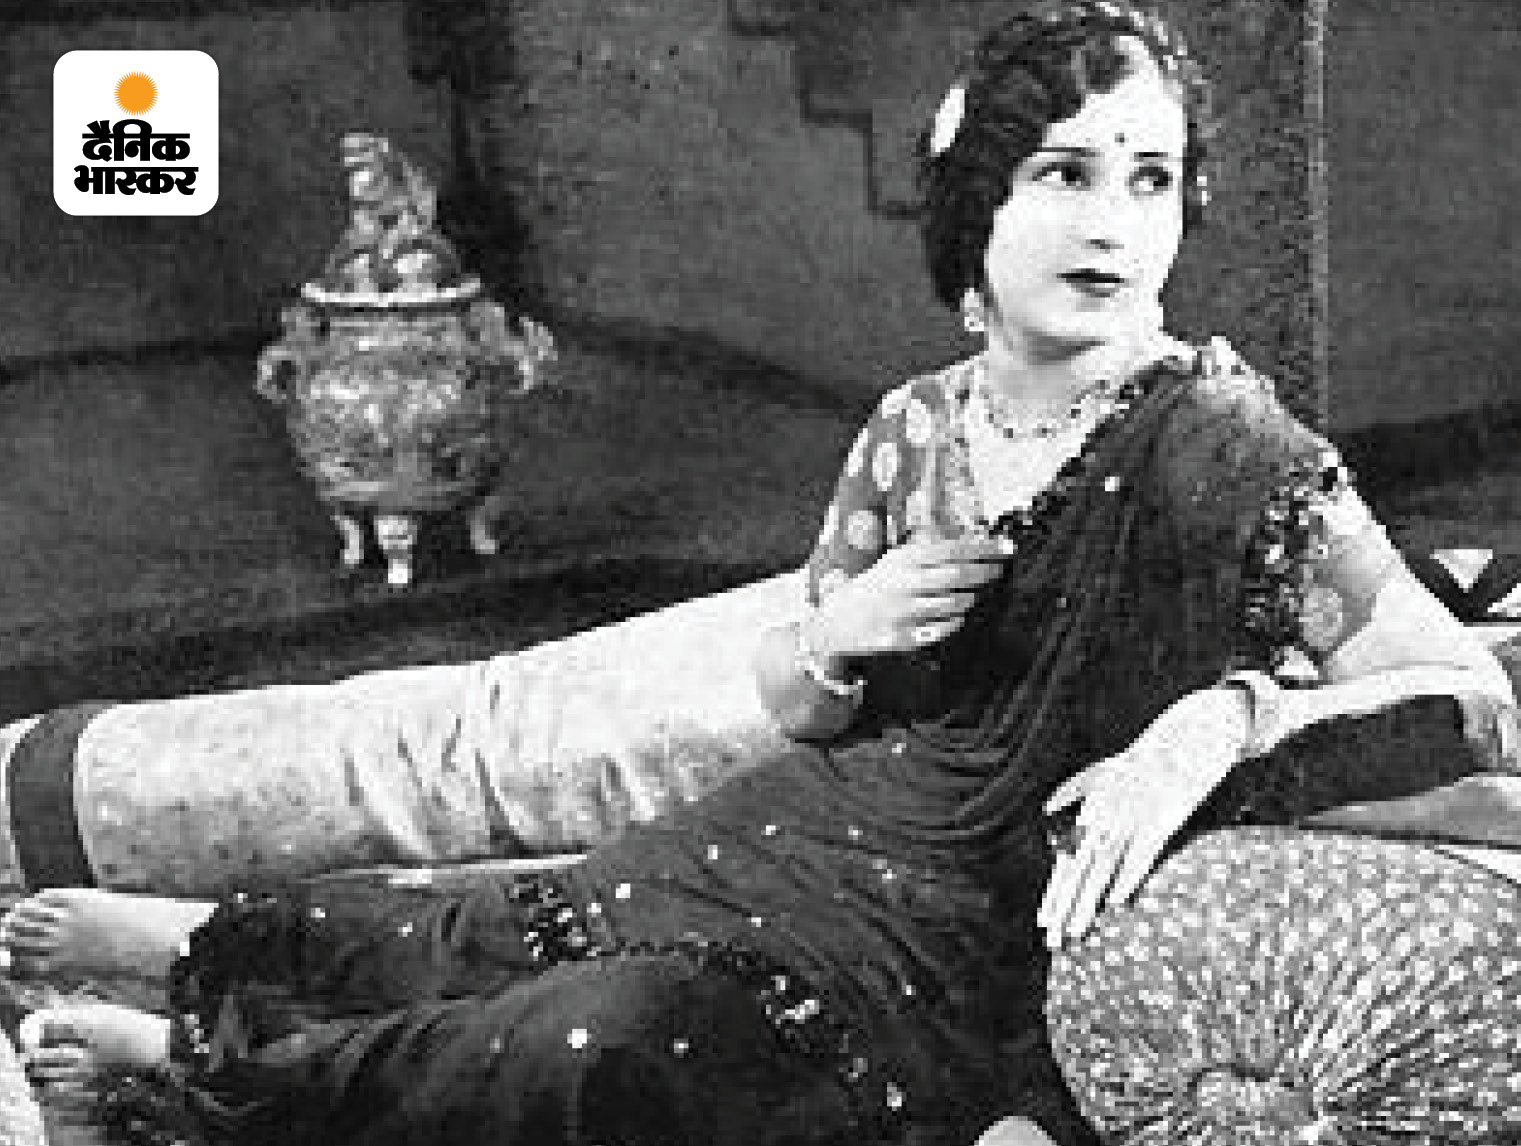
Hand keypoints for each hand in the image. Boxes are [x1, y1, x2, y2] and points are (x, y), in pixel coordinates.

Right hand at [807, 536, 1014, 660]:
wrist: (836, 622)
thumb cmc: (875, 587)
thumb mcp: (895, 562)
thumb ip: (928, 553)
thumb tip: (974, 544)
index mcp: (901, 560)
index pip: (951, 548)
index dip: (983, 548)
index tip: (1006, 547)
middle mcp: (901, 584)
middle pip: (956, 575)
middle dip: (984, 572)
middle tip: (998, 571)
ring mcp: (901, 612)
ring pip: (952, 604)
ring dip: (969, 598)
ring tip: (971, 594)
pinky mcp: (900, 638)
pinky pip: (940, 630)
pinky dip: (954, 622)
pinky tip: (956, 617)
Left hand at [1036, 687, 1249, 947]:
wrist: (1195, 729)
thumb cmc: (1152, 753)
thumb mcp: (1109, 767)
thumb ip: (1077, 787)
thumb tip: (1047, 806)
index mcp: (1094, 803)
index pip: (1068, 855)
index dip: (1057, 890)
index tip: (1045, 922)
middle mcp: (1107, 810)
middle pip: (1080, 865)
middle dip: (1065, 905)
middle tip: (1054, 941)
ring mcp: (1133, 813)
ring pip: (1104, 865)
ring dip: (1088, 900)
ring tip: (1075, 931)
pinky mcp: (1164, 815)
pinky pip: (1142, 853)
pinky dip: (1128, 876)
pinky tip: (1115, 903)